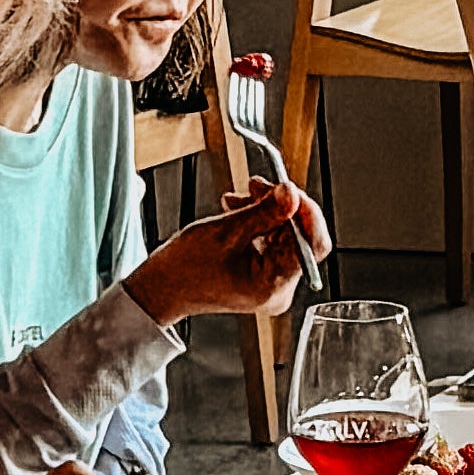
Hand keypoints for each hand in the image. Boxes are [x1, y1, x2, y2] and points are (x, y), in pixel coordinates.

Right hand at [133, 174, 328, 327]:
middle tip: (260, 184)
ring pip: (285, 235)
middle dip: (281, 207)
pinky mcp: (263, 274)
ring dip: (267, 210)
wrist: (162, 287)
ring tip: (242, 196)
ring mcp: (271, 283)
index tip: (291, 188)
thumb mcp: (226, 232)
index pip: (311, 246)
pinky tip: (239, 208)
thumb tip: (291, 193)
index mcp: (273, 286)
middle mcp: (278, 289)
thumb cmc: (184, 270)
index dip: (306, 212)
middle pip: (299, 238)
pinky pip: (273, 241)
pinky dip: (259, 221)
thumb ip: (264, 212)